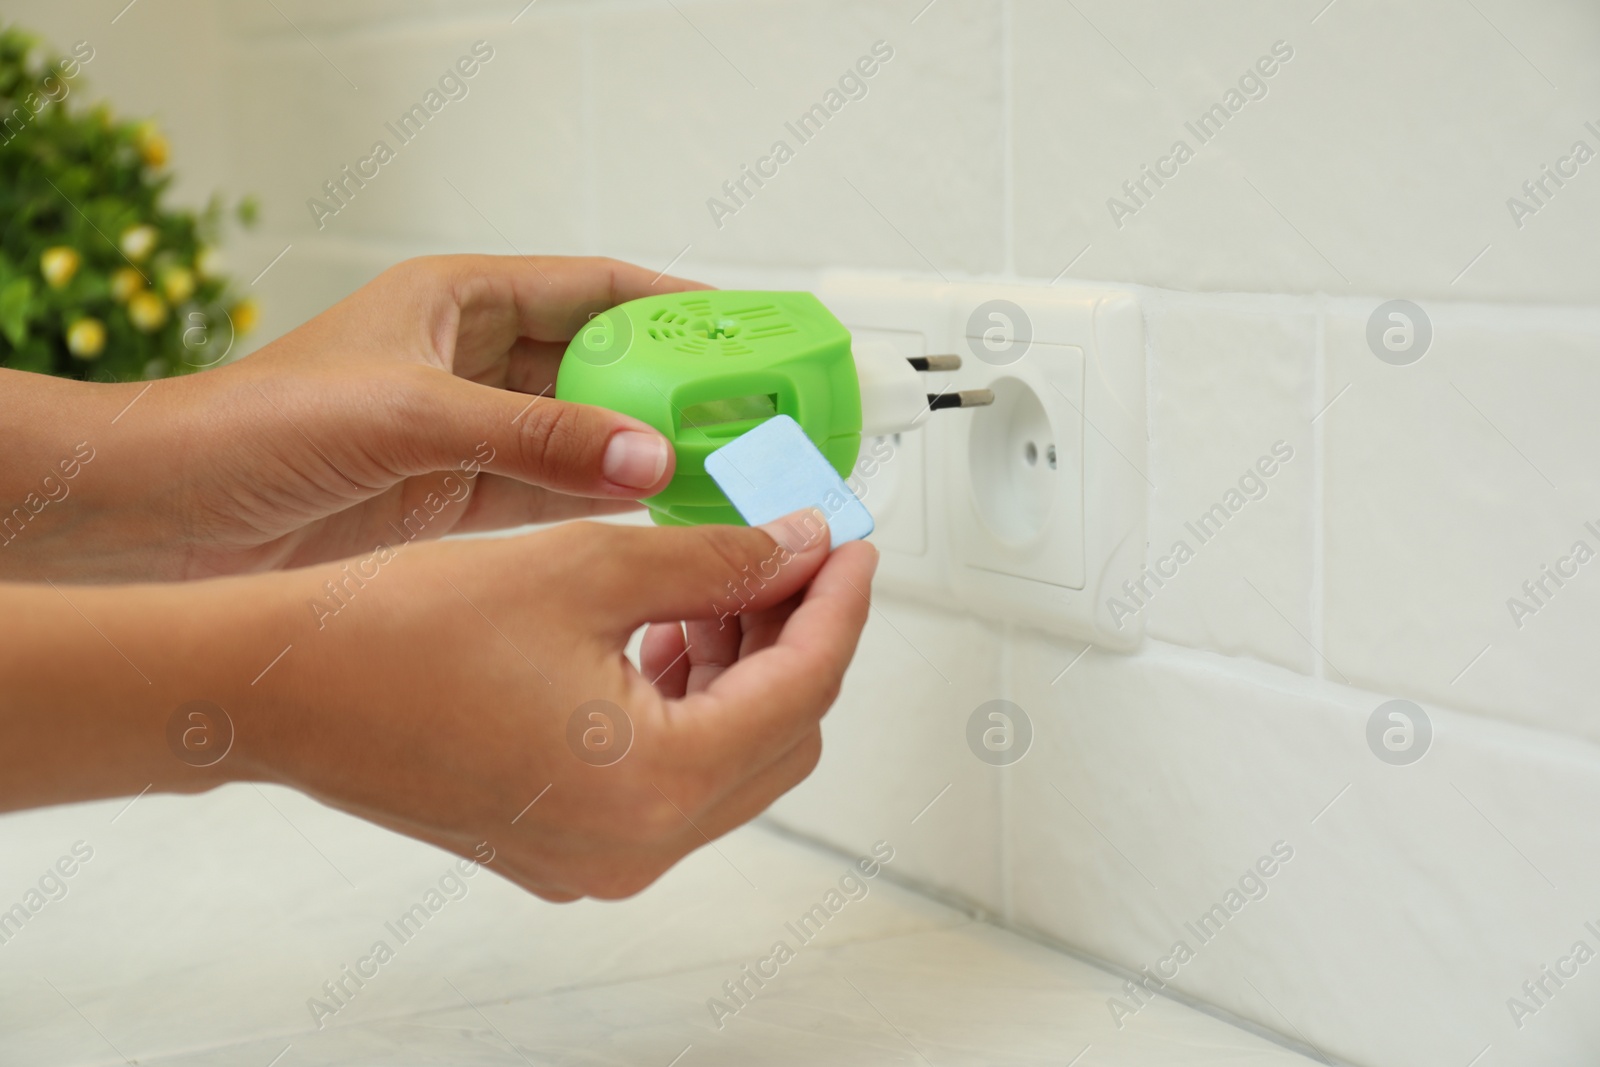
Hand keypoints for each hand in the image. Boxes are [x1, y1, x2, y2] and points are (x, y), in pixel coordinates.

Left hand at [0, 255, 702, 581]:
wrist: (168, 515)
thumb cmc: (256, 428)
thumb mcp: (409, 414)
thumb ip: (536, 436)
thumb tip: (650, 454)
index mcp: (459, 300)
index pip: (595, 288)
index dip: (675, 301)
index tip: (745, 328)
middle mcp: (473, 361)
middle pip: (604, 363)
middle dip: (678, 385)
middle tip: (751, 413)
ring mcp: (469, 433)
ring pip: (588, 432)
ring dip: (650, 448)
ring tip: (725, 467)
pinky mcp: (456, 497)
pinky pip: (557, 491)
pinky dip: (607, 502)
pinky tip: (660, 514)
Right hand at [212, 511, 873, 898]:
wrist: (280, 689)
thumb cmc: (403, 632)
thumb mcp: (588, 569)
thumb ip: (719, 560)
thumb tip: (800, 546)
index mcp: (659, 785)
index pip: (805, 685)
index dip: (838, 601)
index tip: (849, 542)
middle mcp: (637, 848)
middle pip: (779, 735)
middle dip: (794, 636)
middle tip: (787, 553)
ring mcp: (598, 859)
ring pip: (726, 760)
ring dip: (739, 671)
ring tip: (714, 584)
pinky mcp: (562, 847)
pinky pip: (666, 782)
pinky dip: (684, 709)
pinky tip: (657, 636)